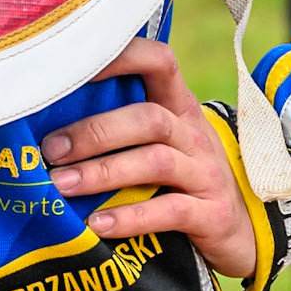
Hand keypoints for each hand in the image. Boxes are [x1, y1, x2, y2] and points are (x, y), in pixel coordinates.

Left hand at [40, 38, 256, 279]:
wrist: (241, 233)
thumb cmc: (183, 179)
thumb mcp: (163, 143)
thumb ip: (123, 126)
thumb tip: (49, 122)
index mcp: (179, 107)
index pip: (160, 61)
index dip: (123, 56)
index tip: (75, 67)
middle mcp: (194, 134)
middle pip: (148, 117)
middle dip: (95, 132)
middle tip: (51, 149)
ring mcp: (206, 173)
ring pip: (154, 161)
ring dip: (103, 172)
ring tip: (62, 185)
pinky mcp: (212, 214)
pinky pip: (168, 211)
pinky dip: (130, 217)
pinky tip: (97, 224)